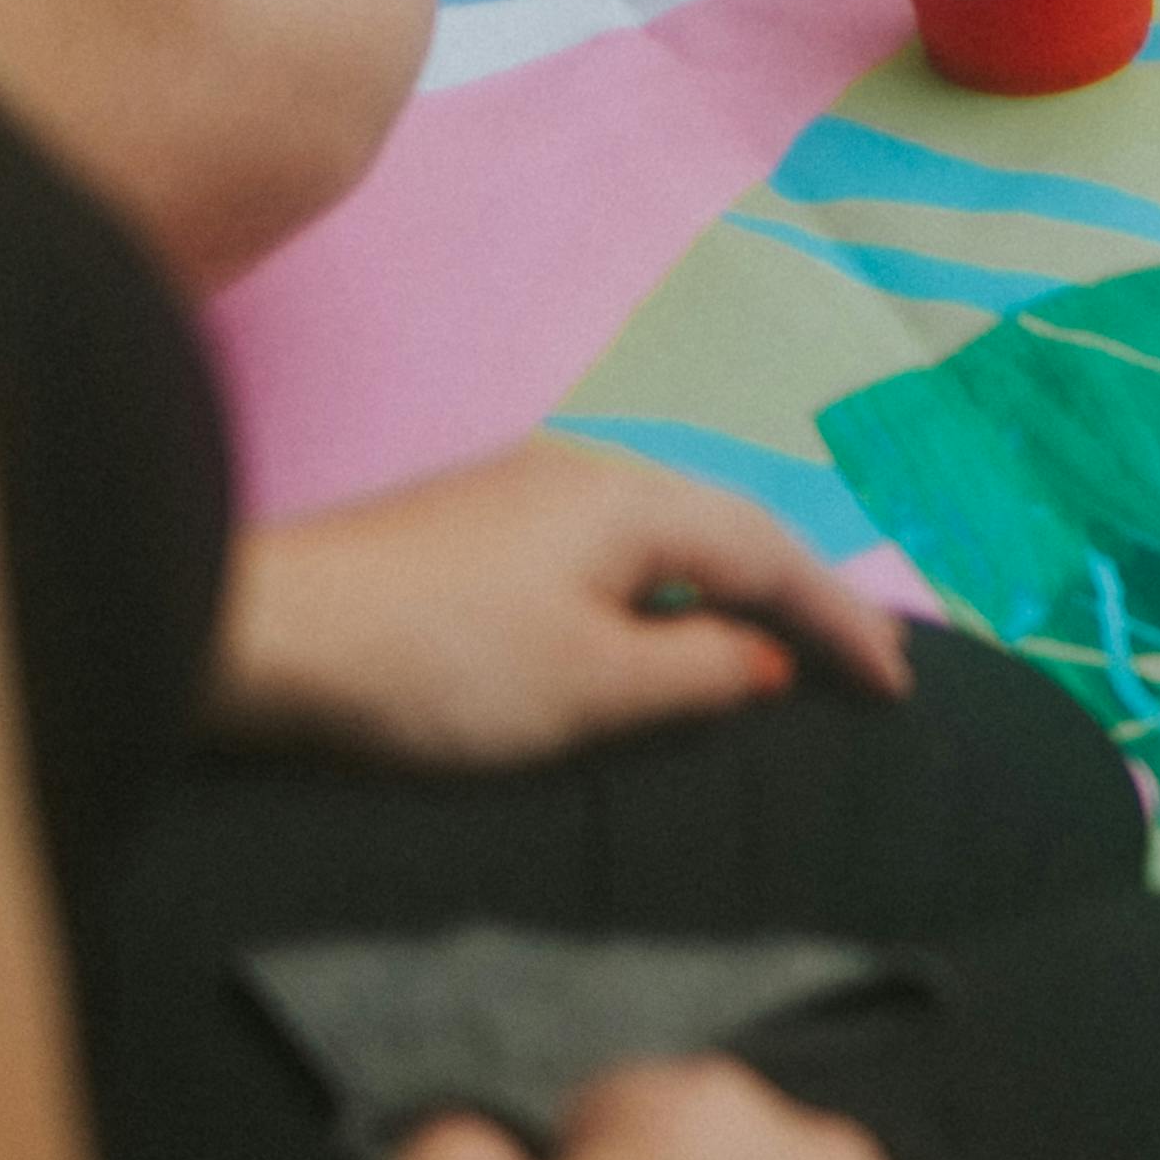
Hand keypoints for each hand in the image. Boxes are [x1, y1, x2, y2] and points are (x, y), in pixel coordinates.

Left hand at [214, 436, 911, 770]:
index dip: (843, 623)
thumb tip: (762, 657)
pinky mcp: (480, 524)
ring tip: (774, 647)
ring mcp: (529, 490)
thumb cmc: (440, 663)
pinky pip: (616, 547)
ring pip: (668, 535)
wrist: (261, 634)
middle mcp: (593, 471)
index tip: (897, 687)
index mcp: (637, 499)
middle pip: (728, 528)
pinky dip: (667, 588)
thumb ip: (699, 670)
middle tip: (857, 662)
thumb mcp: (593, 688)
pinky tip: (659, 625)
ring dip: (731, 589)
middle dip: (799, 595)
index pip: (774, 555)